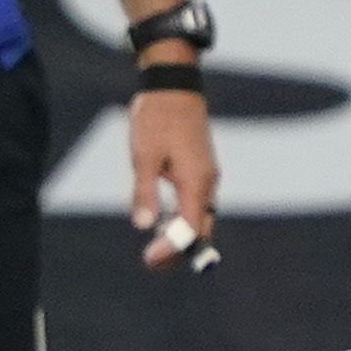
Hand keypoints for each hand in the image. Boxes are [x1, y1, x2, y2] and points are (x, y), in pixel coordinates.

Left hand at [126, 86, 218, 268]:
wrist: (174, 88)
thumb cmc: (157, 118)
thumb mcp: (144, 155)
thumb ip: (144, 191)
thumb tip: (143, 226)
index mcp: (196, 181)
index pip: (190, 228)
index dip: (172, 249)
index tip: (149, 259)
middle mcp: (207, 183)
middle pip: (200, 231)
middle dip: (178, 252)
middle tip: (149, 263)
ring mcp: (206, 178)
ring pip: (200, 220)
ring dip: (179, 238)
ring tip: (153, 250)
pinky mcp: (201, 172)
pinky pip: (197, 206)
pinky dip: (182, 222)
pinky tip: (162, 225)